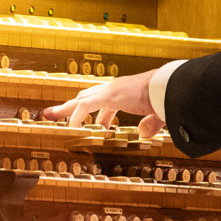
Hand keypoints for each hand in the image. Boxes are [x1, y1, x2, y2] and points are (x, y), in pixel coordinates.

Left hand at [42, 69, 164, 138]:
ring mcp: (110, 90)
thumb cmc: (167, 97)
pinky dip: (76, 118)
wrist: (170, 86)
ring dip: (65, 109)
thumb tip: (144, 134)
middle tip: (56, 113)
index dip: (97, 115)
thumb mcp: (157, 114)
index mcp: (125, 92)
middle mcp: (114, 89)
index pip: (104, 102)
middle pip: (86, 97)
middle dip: (71, 107)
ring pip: (80, 100)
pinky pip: (85, 107)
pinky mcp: (108, 95)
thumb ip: (150, 124)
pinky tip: (71, 129)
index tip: (98, 128)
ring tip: (49, 115)